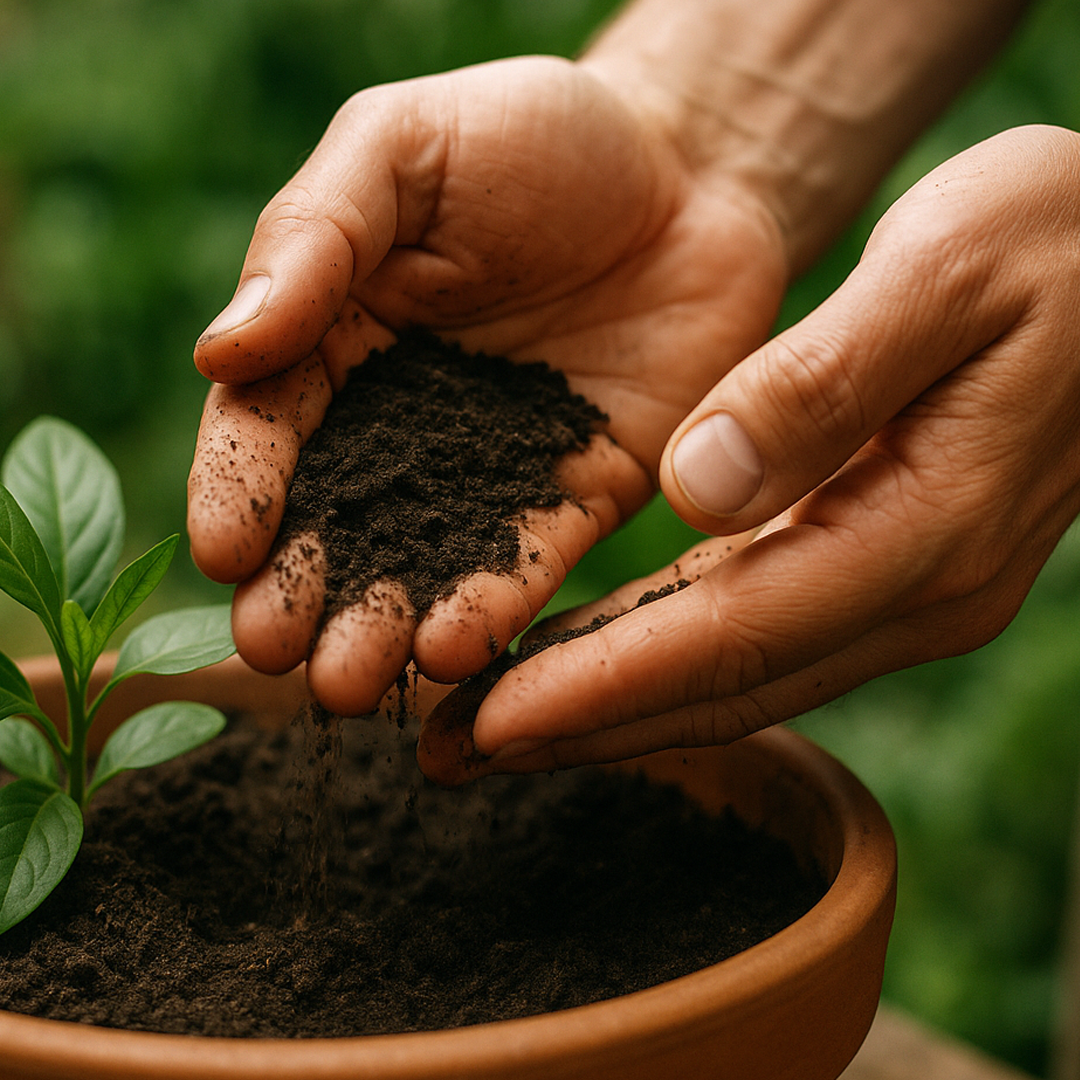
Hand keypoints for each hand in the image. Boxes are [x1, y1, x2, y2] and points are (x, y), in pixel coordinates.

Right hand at [186, 55, 786, 714]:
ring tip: (351, 684)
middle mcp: (404, 421)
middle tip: (277, 655)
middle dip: (301, 591)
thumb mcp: (402, 147)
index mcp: (338, 337)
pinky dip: (491, 611)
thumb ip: (313, 237)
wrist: (690, 172)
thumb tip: (221, 352)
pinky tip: (455, 653)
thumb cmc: (534, 137)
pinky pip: (527, 563)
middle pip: (336, 519)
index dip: (240, 490)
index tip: (224, 553)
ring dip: (381, 626)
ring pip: (421, 562)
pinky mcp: (575, 495)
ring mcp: (490, 469)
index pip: (266, 426)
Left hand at [433, 125, 1079, 779]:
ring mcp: (903, 590)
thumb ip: (826, 384)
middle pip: (721, 688)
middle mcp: (917, 590)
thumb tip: (700, 484)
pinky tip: (579, 665)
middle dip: (579, 728)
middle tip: (449, 755)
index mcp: (924, 528)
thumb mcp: (946, 273)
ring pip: (731, 679)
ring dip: (605, 711)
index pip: (733, 635)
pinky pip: (750, 637)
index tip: (491, 719)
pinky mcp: (879, 567)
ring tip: (486, 731)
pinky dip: (654, 661)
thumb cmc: (1052, 244)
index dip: (604, 685)